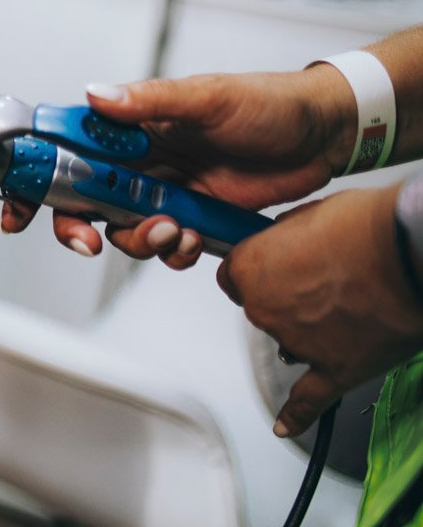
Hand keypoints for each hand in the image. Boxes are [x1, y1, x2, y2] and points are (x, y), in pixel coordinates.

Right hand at [1, 65, 354, 266]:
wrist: (324, 136)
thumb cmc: (268, 103)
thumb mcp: (207, 97)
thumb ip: (149, 101)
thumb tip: (96, 95)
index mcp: (130, 124)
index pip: (64, 146)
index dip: (35, 177)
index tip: (19, 209)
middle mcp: (138, 158)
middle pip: (80, 199)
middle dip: (76, 227)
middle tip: (89, 242)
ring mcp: (162, 190)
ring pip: (120, 227)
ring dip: (136, 241)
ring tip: (171, 233)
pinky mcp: (190, 216)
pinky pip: (162, 245)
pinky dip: (171, 252)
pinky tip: (194, 241)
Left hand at [217, 184, 422, 436]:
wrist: (412, 253)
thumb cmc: (367, 226)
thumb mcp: (309, 214)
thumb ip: (286, 236)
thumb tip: (286, 242)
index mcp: (252, 268)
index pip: (233, 276)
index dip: (258, 269)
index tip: (273, 266)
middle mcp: (265, 309)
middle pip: (262, 307)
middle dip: (288, 295)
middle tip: (327, 277)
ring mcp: (297, 343)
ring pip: (288, 340)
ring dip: (308, 329)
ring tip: (348, 305)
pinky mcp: (336, 370)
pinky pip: (308, 401)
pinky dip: (296, 415)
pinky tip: (285, 424)